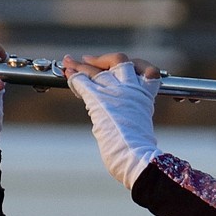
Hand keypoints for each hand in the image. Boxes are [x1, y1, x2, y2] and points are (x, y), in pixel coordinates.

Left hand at [63, 52, 160, 188]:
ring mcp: (115, 92)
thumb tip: (118, 123)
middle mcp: (132, 89)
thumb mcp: (141, 129)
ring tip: (68, 62)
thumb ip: (133, 118)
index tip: (122, 69)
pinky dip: (73, 78)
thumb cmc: (139, 152)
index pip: (147, 71)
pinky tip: (67, 76)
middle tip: (88, 60)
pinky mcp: (98, 99)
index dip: (135, 66)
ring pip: (96, 69)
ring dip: (80, 65)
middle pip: (119, 60)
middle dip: (102, 59)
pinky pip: (82, 82)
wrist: (136, 156)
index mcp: (146, 96)